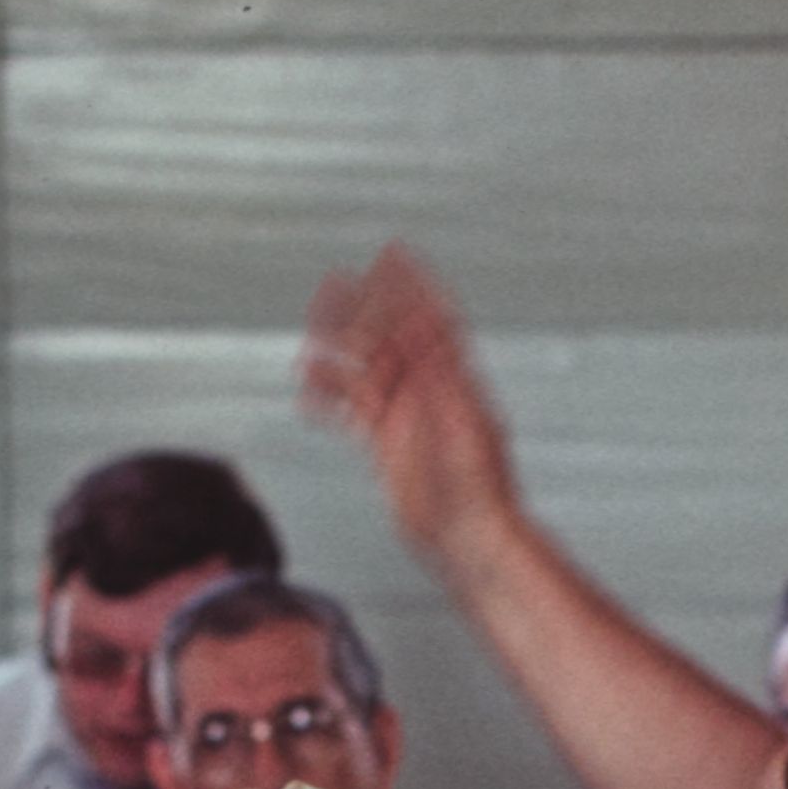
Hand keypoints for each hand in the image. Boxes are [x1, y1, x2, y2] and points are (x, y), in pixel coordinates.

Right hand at [300, 243, 522, 572]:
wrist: (471, 536)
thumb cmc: (479, 486)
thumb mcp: (462, 419)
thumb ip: (438, 373)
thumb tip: (421, 328)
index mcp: (452, 377)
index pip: (426, 317)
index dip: (409, 283)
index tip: (391, 252)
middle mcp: (428, 392)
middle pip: (387, 337)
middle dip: (360, 308)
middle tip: (332, 281)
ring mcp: (405, 416)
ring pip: (362, 370)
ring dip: (336, 350)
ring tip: (311, 332)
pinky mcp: (386, 444)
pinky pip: (351, 411)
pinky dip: (328, 399)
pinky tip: (308, 389)